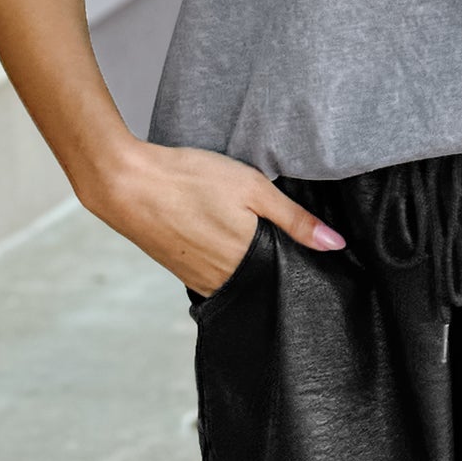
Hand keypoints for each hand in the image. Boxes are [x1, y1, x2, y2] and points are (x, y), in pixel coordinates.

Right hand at [84, 140, 346, 297]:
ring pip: (240, 279)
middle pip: (264, 281)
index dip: (303, 263)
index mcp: (246, 263)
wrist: (126, 183)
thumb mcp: (252, 188)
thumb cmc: (190, 179)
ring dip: (250, 264)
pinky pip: (215, 276)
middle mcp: (223, 281)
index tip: (315, 252)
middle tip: (284, 238)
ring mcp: (199, 279)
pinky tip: (224, 237)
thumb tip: (335, 245)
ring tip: (252, 234)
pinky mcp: (181, 271)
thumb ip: (295, 219)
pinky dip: (226, 262)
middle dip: (278, 265)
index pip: (288, 275)